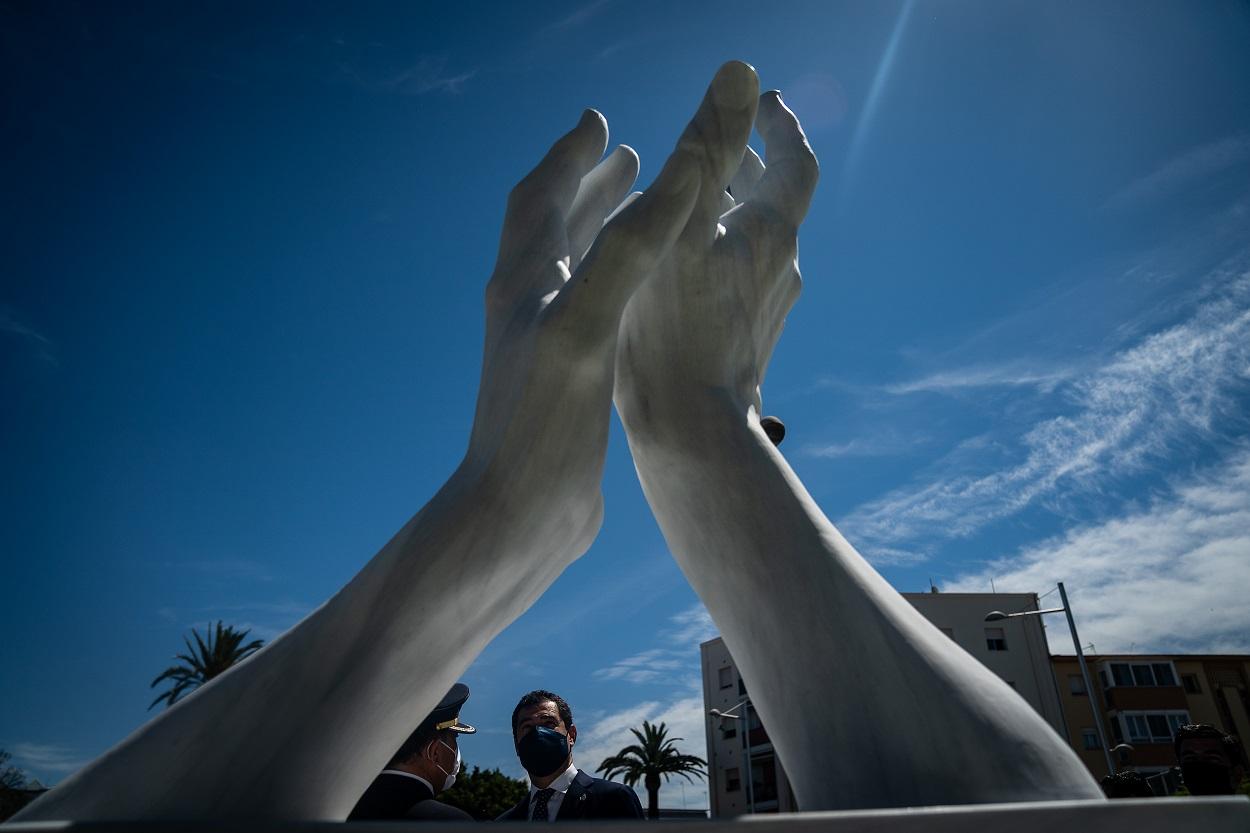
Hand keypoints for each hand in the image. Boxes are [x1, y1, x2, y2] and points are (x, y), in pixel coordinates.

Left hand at [464, 63, 762, 549]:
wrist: (517, 517)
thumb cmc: (542, 425)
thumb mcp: (587, 327)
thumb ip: (626, 251)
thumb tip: (670, 174)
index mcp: (525, 283)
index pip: (541, 198)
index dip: (571, 156)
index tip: (600, 121)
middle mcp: (527, 306)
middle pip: (552, 226)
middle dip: (587, 185)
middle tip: (625, 155)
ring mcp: (543, 345)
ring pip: (571, 268)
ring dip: (600, 230)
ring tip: (636, 209)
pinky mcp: (562, 383)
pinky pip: (589, 310)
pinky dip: (615, 283)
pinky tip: (640, 300)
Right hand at [615, 88, 818, 440]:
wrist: (691, 432)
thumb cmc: (673, 331)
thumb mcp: (683, 225)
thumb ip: (710, 147)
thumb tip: (743, 70)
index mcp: (771, 234)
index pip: (794, 160)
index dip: (780, 124)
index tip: (763, 100)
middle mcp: (782, 269)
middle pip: (776, 201)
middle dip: (750, 165)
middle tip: (723, 141)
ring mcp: (768, 309)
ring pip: (755, 243)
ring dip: (730, 212)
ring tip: (692, 200)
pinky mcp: (748, 341)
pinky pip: (739, 280)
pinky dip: (717, 255)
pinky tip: (681, 269)